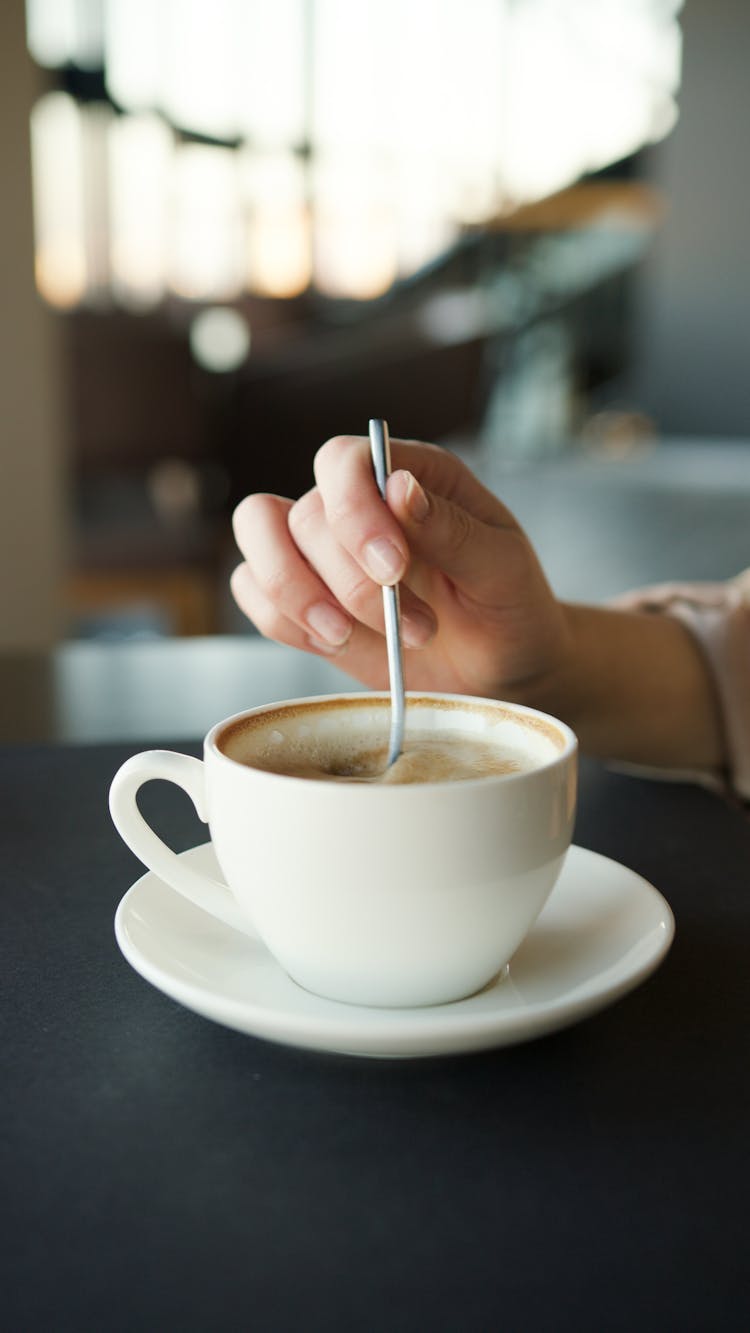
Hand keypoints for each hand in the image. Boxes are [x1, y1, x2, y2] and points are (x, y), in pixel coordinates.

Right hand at [231, 435, 571, 700]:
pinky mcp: (304, 600)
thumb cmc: (511, 607)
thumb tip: (398, 486)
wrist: (503, 670)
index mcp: (411, 475)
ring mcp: (323, 552)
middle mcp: (358, 506)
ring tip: (355, 637)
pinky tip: (338, 643)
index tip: (392, 569)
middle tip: (417, 628)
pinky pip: (253, 593)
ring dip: (301, 598)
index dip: (352, 510)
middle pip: (304, 517)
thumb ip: (452, 529)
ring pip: (260, 544)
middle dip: (351, 584)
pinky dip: (283, 621)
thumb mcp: (504, 568)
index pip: (343, 461)